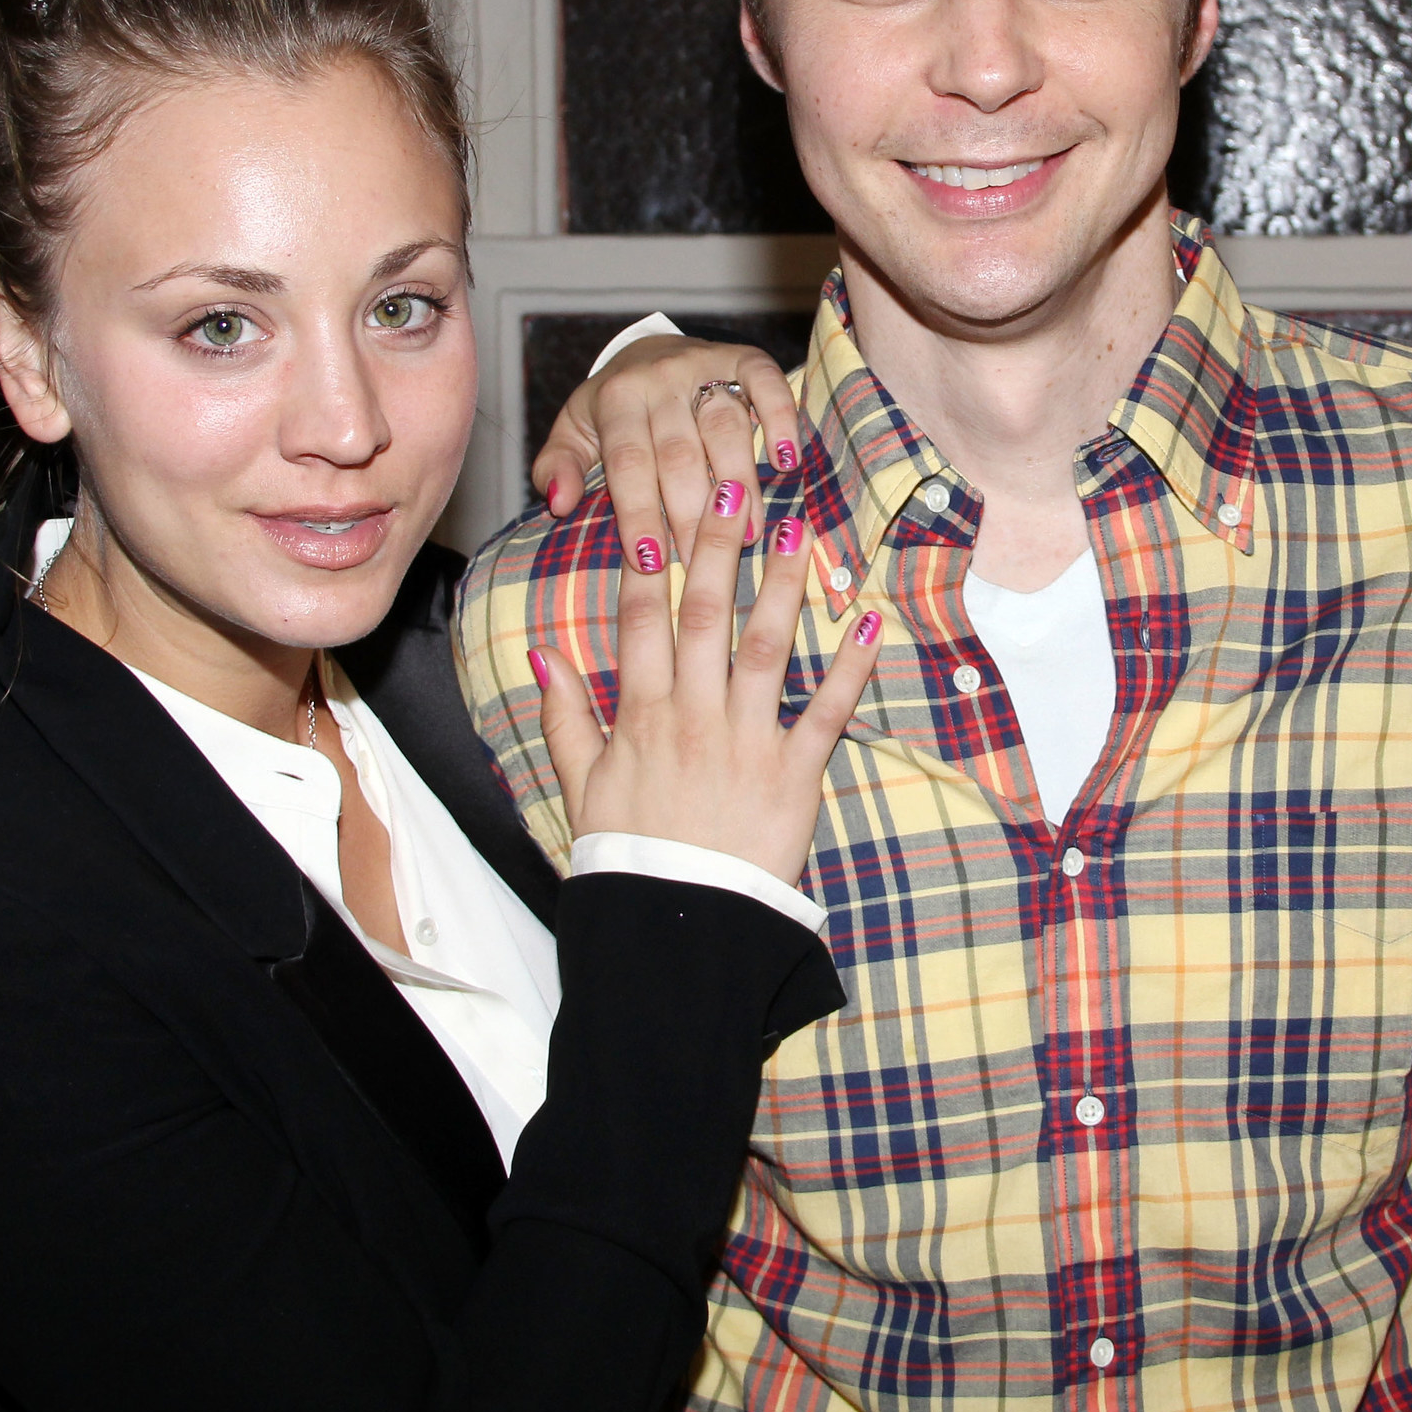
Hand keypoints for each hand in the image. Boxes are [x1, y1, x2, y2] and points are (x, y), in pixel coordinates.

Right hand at [531, 480, 877, 885]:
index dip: (651, 557)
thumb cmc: (628, 857)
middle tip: (735, 485)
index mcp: (640, 715)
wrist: (676, 926)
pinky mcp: (793, 776)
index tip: (660, 504)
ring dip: (784, 586)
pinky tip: (867, 624)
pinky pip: (825, 713)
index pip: (641, 619)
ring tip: (800, 530)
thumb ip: (566, 718)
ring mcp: (746, 743)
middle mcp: (692, 717)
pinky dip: (850, 670)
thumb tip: (544, 654)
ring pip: (766, 649)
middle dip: (718, 544)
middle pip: (704, 615)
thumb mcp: (581, 787)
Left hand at [532, 335, 804, 556]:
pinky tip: (787, 460)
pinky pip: (763, 381)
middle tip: (702, 564)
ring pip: (724, 426)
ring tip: (749, 533)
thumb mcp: (573, 433)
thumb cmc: (610, 410)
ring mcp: (702, 364)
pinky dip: (779, 417)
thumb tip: (559, 503)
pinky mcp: (739, 356)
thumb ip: (559, 467)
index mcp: (614, 398)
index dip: (639, 512)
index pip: (628, 461)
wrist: (644, 351)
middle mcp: (658, 378)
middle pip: (679, 452)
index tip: (650, 561)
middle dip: (690, 513)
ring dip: (739, 483)